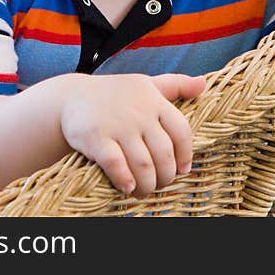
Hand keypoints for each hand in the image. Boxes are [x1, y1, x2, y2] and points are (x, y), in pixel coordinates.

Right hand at [58, 73, 205, 197]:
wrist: (71, 97)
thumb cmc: (115, 94)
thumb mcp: (146, 84)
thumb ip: (175, 84)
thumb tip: (203, 83)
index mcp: (154, 100)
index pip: (181, 131)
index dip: (185, 155)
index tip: (182, 169)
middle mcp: (139, 113)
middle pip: (164, 153)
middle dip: (165, 176)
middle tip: (159, 184)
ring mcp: (118, 125)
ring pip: (143, 164)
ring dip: (147, 185)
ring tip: (144, 191)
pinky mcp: (96, 138)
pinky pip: (116, 165)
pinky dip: (125, 179)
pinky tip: (128, 187)